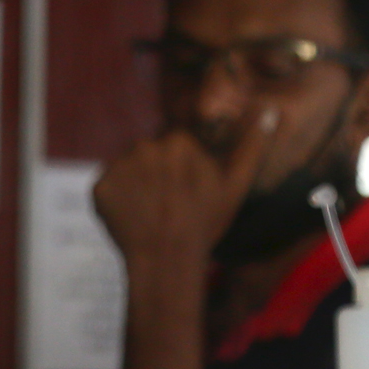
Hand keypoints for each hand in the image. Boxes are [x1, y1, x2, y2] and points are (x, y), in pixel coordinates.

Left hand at [93, 112, 275, 269]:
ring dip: (135, 186)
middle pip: (149, 156)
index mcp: (179, 142)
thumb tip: (269, 110)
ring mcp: (119, 165)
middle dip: (156, 175)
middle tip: (167, 205)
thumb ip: (251, 145)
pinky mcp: (99, 185)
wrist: (167, 258)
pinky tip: (131, 217)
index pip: (175, 148)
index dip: (181, 172)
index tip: (185, 192)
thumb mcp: (235, 186)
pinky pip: (108, 187)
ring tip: (150, 212)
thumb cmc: (204, 224)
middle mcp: (146, 145)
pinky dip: (116, 200)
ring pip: (127, 170)